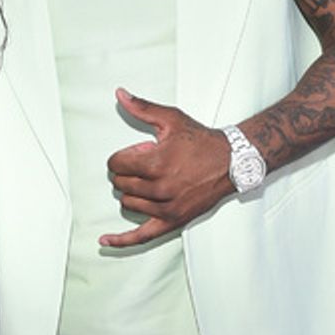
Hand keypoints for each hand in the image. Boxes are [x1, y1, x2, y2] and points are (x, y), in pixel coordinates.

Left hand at [101, 88, 233, 247]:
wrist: (231, 162)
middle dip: (128, 171)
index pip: (116, 164)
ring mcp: (166, 208)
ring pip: (127, 203)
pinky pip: (141, 236)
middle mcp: (159, 188)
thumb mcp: (171, 120)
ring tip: (150, 181)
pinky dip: (121, 240)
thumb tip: (119, 94)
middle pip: (120, 183)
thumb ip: (142, 108)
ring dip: (132, 192)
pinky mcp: (172, 221)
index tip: (138, 152)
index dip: (122, 156)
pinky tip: (104, 240)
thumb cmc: (201, 141)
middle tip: (148, 164)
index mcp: (155, 163)